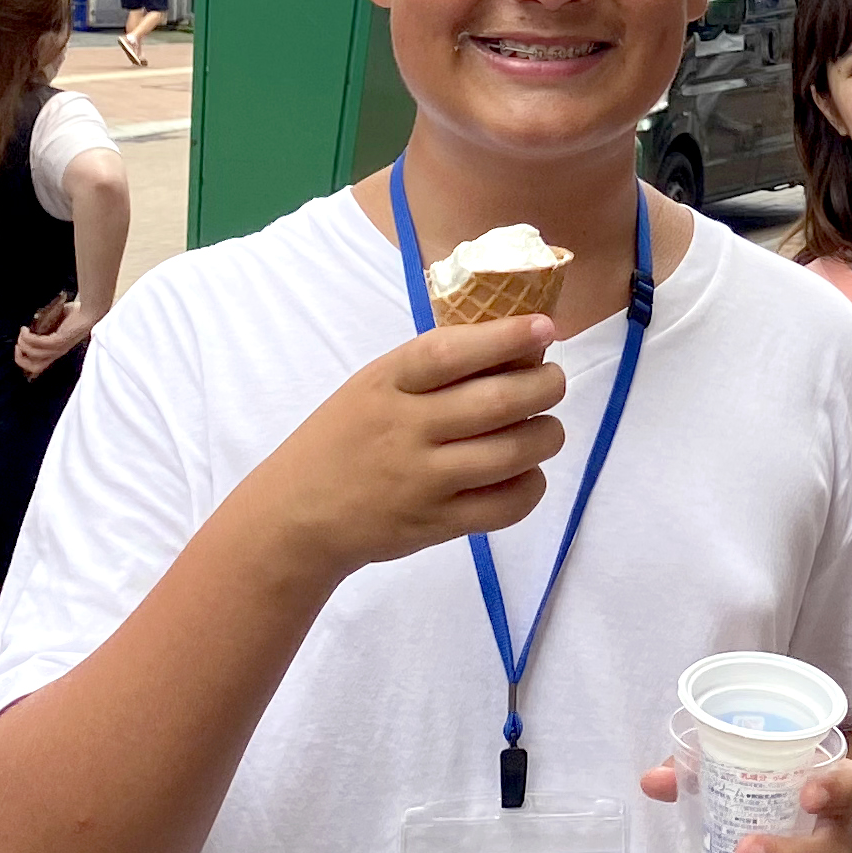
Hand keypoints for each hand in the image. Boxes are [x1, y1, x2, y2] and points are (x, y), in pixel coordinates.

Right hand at [14, 294, 94, 374]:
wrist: (90, 309)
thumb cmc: (76, 314)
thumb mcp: (57, 323)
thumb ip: (46, 325)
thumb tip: (33, 320)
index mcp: (57, 352)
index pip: (38, 367)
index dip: (24, 361)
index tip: (18, 347)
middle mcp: (58, 353)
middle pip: (34, 368)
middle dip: (20, 358)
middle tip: (18, 344)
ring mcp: (59, 348)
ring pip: (34, 354)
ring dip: (23, 343)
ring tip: (22, 331)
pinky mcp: (60, 340)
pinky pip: (39, 343)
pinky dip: (29, 337)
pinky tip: (26, 329)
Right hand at [246, 313, 565, 580]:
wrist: (298, 514)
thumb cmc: (345, 437)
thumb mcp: (372, 386)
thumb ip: (430, 368)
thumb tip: (515, 346)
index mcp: (386, 384)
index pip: (450, 353)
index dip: (505, 338)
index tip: (544, 328)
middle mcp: (405, 430)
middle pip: (496, 403)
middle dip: (544, 386)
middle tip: (553, 381)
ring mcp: (422, 481)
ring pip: (511, 454)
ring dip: (546, 435)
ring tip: (546, 427)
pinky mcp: (437, 524)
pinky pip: (505, 506)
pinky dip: (531, 485)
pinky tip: (527, 472)